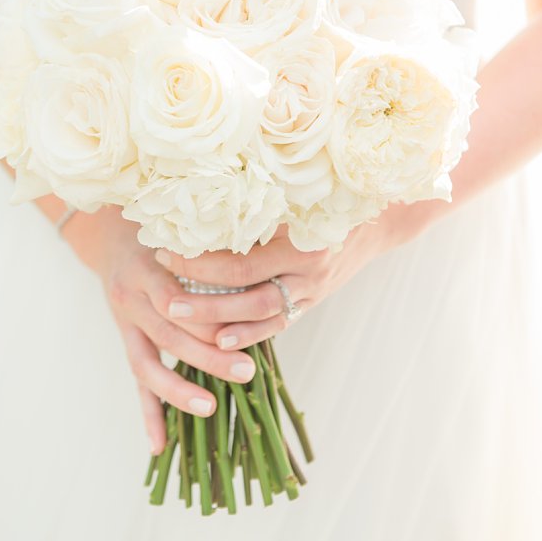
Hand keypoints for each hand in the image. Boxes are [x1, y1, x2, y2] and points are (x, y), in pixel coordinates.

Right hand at [63, 206, 260, 456]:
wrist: (109, 236)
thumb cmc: (163, 234)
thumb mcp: (182, 236)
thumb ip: (210, 256)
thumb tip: (262, 277)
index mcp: (148, 268)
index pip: (176, 299)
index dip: (204, 318)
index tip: (238, 331)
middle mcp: (130, 296)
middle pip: (168, 334)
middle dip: (206, 356)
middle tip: (245, 372)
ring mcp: (124, 322)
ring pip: (147, 364)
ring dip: (178, 390)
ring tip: (209, 408)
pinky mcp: (124, 340)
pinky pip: (136, 382)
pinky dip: (148, 415)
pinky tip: (159, 446)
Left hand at [151, 213, 414, 350]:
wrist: (377, 221)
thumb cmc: (325, 198)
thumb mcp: (292, 197)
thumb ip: (253, 204)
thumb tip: (195, 205)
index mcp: (297, 237)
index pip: (238, 259)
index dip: (199, 261)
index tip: (164, 252)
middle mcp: (306, 268)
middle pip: (245, 290)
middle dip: (201, 297)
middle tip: (166, 301)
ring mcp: (311, 289)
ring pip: (260, 313)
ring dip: (220, 321)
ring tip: (184, 322)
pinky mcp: (311, 302)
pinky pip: (278, 324)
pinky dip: (250, 335)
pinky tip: (222, 343)